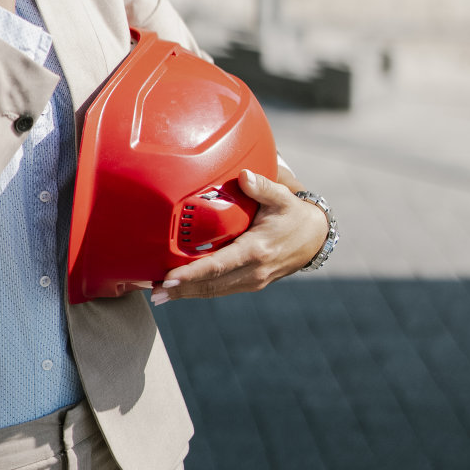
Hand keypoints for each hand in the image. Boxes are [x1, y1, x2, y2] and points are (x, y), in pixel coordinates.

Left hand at [150, 169, 328, 303]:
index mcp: (257, 250)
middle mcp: (253, 271)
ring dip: (187, 294)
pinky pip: (221, 289)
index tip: (170, 278)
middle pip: (211, 284)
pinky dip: (200, 290)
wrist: (314, 238)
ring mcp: (252, 281)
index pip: (218, 266)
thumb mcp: (282, 198)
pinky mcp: (250, 283)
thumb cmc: (293, 215)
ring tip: (160, 294)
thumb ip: (262, 186)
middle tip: (154, 292)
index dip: (191, 274)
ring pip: (214, 291)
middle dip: (182, 290)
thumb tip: (244, 175)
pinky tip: (181, 290)